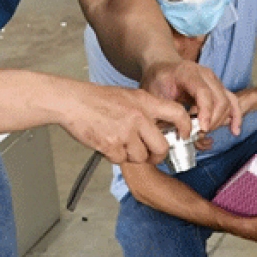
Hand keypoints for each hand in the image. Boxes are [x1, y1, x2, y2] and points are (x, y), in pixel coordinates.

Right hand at [63, 83, 187, 164]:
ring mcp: (125, 132)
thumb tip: (163, 129)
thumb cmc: (97, 99)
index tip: (183, 135)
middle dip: (156, 155)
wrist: (71, 101)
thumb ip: (147, 110)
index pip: (177, 114)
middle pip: (162, 147)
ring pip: (141, 157)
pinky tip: (107, 142)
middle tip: (149, 154)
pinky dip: (115, 156)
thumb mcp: (129, 96)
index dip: (185, 127)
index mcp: (144, 102)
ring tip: (119, 141)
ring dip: (132, 155)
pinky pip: (122, 160)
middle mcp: (138, 117)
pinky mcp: (111, 145)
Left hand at [142, 60, 242, 136]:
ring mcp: (215, 80)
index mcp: (187, 73)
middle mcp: (205, 74)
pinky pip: (233, 102)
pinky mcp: (220, 88)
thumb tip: (183, 134)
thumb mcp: (155, 95)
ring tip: (205, 131)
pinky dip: (235, 117)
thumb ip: (167, 113)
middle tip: (198, 134)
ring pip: (228, 103)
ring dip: (220, 122)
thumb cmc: (158, 80)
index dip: (206, 113)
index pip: (204, 92)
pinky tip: (234, 130)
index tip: (202, 129)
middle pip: (220, 100)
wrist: (162, 67)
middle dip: (212, 122)